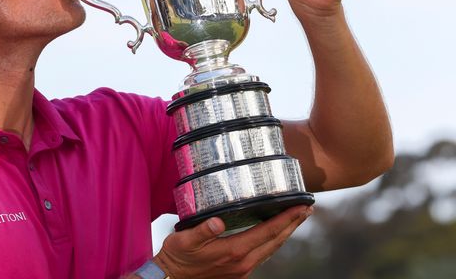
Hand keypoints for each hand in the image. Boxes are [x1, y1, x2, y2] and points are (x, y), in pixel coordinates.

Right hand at [153, 205, 312, 278]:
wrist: (171, 278)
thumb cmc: (177, 257)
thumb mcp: (185, 240)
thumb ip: (203, 230)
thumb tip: (218, 221)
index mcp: (234, 252)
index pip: (268, 232)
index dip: (286, 219)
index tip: (301, 207)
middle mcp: (243, 262)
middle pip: (276, 241)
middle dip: (292, 224)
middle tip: (306, 209)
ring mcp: (242, 269)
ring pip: (271, 249)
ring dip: (285, 233)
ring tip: (295, 219)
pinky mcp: (238, 272)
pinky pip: (262, 255)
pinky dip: (272, 242)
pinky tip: (272, 235)